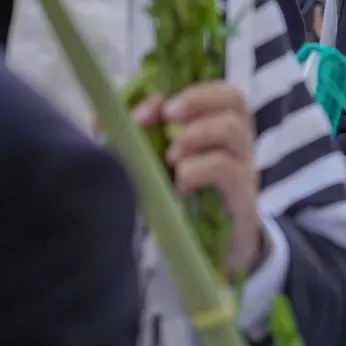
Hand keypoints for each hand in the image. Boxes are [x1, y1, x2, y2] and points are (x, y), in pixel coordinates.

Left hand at [134, 82, 262, 273]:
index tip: (145, 112)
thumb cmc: (183, 201)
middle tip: (167, 116)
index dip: (184, 91)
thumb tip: (102, 120)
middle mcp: (238, 142)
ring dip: (196, 134)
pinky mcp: (244, 198)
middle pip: (235, 100)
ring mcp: (244, 168)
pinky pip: (229, 171)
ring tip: (170, 157)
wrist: (211, 255)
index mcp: (220, 127)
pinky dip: (199, 171)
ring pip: (234, 131)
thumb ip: (136, 140)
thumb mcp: (158, 166)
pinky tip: (179, 186)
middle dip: (197, 100)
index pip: (216, 91)